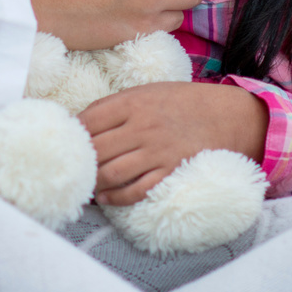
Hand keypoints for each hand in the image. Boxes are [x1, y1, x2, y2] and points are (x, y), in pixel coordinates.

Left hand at [80, 82, 268, 205]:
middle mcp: (142, 126)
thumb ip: (115, 106)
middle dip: (79, 162)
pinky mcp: (170, 171)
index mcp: (132, 101)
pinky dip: (116, 198)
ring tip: (83, 186)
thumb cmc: (181, 102)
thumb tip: (80, 124)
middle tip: (69, 170)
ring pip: (111, 172)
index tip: (64, 143)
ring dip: (92, 183)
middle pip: (96, 149)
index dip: (71, 134)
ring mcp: (156, 150)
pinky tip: (105, 199)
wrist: (227, 116)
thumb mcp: (147, 92)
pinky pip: (136, 190)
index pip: (88, 120)